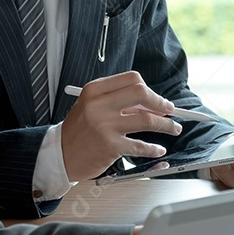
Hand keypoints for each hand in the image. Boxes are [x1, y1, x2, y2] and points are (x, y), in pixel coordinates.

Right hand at [60, 72, 181, 180]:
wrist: (60, 155)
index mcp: (94, 90)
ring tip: (173, 129)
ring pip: (147, 120)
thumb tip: (153, 104)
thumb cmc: (79, 130)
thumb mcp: (92, 107)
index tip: (159, 100)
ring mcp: (104, 126)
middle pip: (141, 93)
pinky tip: (159, 149)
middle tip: (170, 111)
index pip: (131, 79)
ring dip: (166, 125)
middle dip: (161, 103)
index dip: (150, 90)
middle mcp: (99, 105)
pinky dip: (154, 149)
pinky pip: (140, 146)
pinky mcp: (110, 146)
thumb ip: (118, 102)